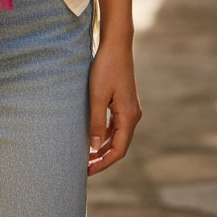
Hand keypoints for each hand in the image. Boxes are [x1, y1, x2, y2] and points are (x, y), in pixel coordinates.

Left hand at [87, 38, 141, 176]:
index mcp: (128, 117)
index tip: (87, 171)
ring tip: (85, 156)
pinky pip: (115, 125)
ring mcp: (130, 109)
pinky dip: (104, 134)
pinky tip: (92, 137)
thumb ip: (96, 123)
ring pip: (117, 136)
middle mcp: (133, 116)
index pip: (118, 150)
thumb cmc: (105, 68)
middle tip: (83, 168)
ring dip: (102, 147)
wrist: (116, 45)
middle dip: (102, 158)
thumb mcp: (97, 96)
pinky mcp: (124, 102)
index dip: (103, 163)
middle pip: (118, 146)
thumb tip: (93, 148)